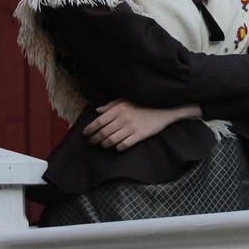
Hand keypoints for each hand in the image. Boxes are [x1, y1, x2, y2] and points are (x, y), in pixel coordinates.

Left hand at [82, 99, 200, 151]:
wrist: (164, 108)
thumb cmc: (143, 104)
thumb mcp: (126, 100)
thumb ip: (111, 105)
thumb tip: (97, 111)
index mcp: (119, 109)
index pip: (99, 121)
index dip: (90, 129)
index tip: (85, 133)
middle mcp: (124, 118)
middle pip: (103, 132)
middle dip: (94, 139)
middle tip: (91, 142)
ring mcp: (132, 127)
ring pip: (112, 140)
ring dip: (105, 144)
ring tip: (103, 145)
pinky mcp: (140, 135)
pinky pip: (124, 145)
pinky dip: (118, 148)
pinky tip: (117, 147)